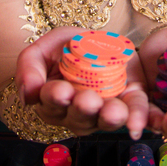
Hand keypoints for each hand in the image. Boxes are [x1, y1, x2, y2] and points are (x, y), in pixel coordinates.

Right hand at [15, 27, 150, 138]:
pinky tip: (137, 126)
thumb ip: (29, 67)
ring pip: (104, 120)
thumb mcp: (45, 47)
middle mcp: (76, 112)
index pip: (50, 103)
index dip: (55, 99)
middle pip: (78, 118)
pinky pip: (134, 114)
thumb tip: (29, 94)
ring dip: (110, 118)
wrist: (100, 39)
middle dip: (83, 109)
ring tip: (114, 111)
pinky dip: (137, 120)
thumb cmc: (68, 47)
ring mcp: (103, 111)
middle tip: (88, 100)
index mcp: (52, 100)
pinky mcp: (130, 101)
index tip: (60, 90)